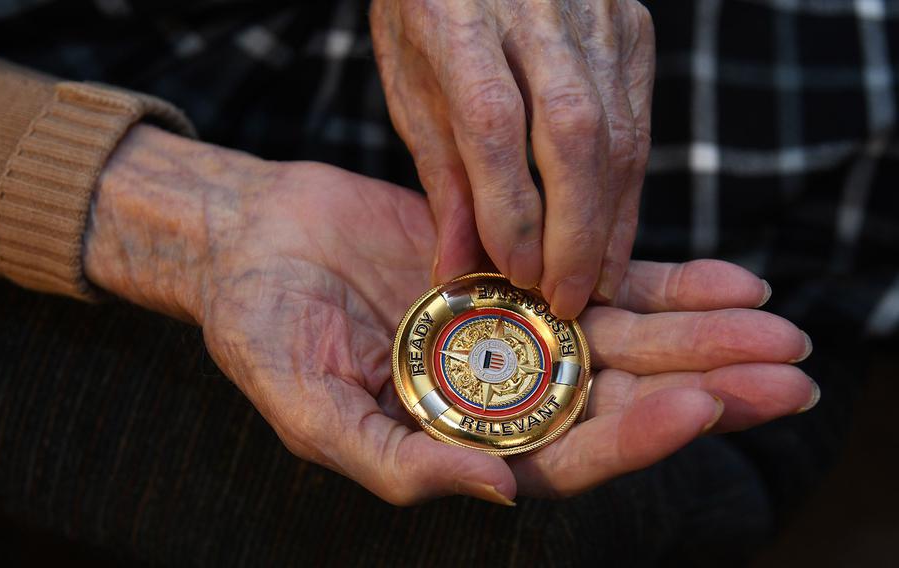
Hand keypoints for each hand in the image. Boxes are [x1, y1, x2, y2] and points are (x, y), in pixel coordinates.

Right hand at [85, 126, 815, 505]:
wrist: (255, 240)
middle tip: (786, 374)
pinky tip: (729, 280)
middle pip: (617, 400)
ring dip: (703, 334)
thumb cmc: (263, 332)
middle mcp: (500, 392)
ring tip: (780, 325)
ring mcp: (516, 330)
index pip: (562, 455)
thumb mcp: (309, 410)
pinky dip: (665, 281)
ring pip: (626, 339)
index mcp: (458, 441)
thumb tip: (496, 498)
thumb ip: (396, 465)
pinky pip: (604, 279)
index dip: (630, 438)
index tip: (697, 406)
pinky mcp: (521, 272)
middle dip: (703, 388)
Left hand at [371, 0, 655, 317]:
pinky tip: (613, 233)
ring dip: (610, 221)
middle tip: (568, 300)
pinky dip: (627, 187)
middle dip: (575, 233)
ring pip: (618, 134)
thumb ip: (440, 174)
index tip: (516, 273)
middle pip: (573, 135)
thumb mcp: (411, 83)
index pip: (494, 125)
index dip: (511, 209)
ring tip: (597, 282)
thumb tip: (457, 265)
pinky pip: (637, 121)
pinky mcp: (631, 25)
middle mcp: (537, 12)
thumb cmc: (428, 8)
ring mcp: (595, 15)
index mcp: (461, 22)